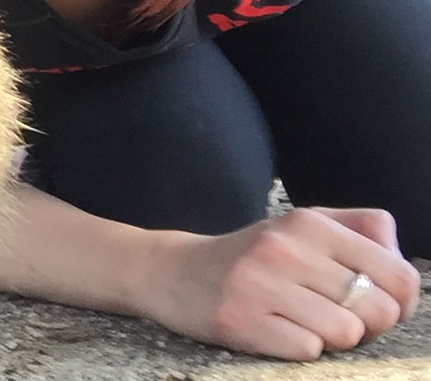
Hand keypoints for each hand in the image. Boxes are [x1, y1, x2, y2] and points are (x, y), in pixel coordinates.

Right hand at [149, 207, 420, 359]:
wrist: (172, 272)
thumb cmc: (251, 257)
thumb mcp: (300, 227)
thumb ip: (358, 229)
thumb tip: (400, 261)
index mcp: (308, 222)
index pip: (398, 273)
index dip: (398, 301)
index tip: (374, 304)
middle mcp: (284, 247)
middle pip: (379, 309)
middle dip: (367, 325)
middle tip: (336, 317)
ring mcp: (259, 283)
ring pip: (346, 333)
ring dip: (332, 339)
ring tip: (303, 323)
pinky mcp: (238, 319)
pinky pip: (307, 350)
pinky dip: (299, 348)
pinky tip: (276, 330)